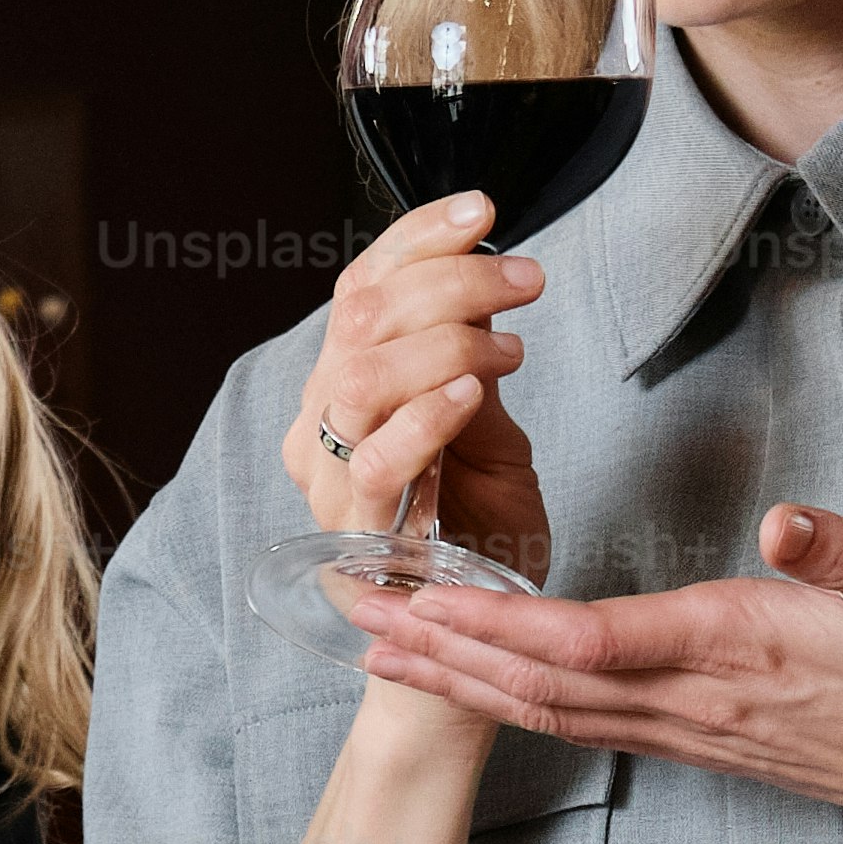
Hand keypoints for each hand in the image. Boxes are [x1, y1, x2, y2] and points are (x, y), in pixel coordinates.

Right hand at [283, 195, 553, 586]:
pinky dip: (426, 415)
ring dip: (445, 341)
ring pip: (359, 376)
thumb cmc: (482, 530)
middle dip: (448, 279)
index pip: (359, 287)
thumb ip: (473, 365)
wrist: (471, 634)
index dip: (416, 237)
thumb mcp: (490, 430)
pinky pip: (375, 459)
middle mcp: (319, 425)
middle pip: (360, 318)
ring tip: (509, 346)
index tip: (481, 209)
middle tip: (523, 281)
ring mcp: (329, 480)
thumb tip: (487, 284)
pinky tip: (472, 393)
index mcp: (341, 387)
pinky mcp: (356, 532)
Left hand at [344, 505, 842, 843]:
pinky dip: (513, 697)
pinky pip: (582, 721)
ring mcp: (693, 730)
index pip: (589, 640)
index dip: (497, 621)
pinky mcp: (701, 740)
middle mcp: (694, 701)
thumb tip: (784, 523)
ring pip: (548, 708)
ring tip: (378, 648)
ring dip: (459, 679)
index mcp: (735, 651)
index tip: (418, 596)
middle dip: (438, 651)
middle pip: (538, 681)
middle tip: (349, 612)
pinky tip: (475, 683)